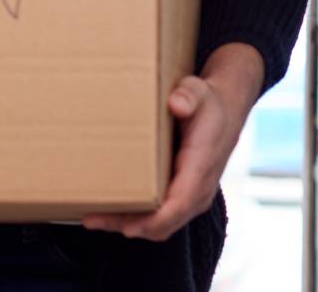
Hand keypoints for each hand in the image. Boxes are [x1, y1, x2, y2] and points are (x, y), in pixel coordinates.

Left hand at [80, 42, 265, 241]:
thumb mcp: (198, 91)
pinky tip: (112, 212)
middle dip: (129, 224)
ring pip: (162, 223)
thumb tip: (176, 104)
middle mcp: (199, 188)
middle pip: (165, 221)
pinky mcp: (185, 195)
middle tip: (92, 220)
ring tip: (93, 219)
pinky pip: (162, 216)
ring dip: (128, 224)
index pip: (179, 204)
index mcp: (201, 166)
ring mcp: (193, 195)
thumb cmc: (207, 103)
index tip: (127, 227)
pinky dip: (138, 219)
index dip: (153, 220)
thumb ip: (188, 96)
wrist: (225, 112)